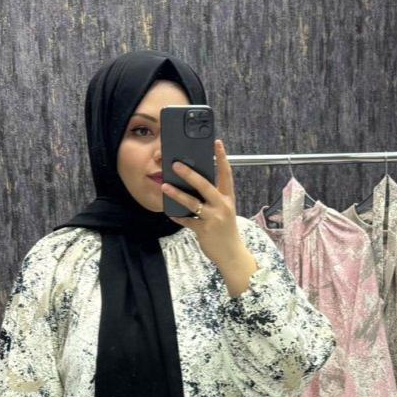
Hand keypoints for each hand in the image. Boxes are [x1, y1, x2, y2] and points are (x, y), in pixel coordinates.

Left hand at [160, 138, 243, 266]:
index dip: (222, 157)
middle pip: (205, 186)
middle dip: (189, 174)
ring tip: (165, 186)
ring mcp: (213, 218)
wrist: (231, 254)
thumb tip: (194, 184)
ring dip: (177, 194)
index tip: (217, 142)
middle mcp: (222, 206)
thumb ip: (213, 198)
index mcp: (228, 198)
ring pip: (192, 203)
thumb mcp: (225, 210)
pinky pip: (187, 221)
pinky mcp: (204, 230)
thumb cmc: (226, 230)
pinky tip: (170, 212)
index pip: (226, 174)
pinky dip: (177, 216)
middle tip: (176, 164)